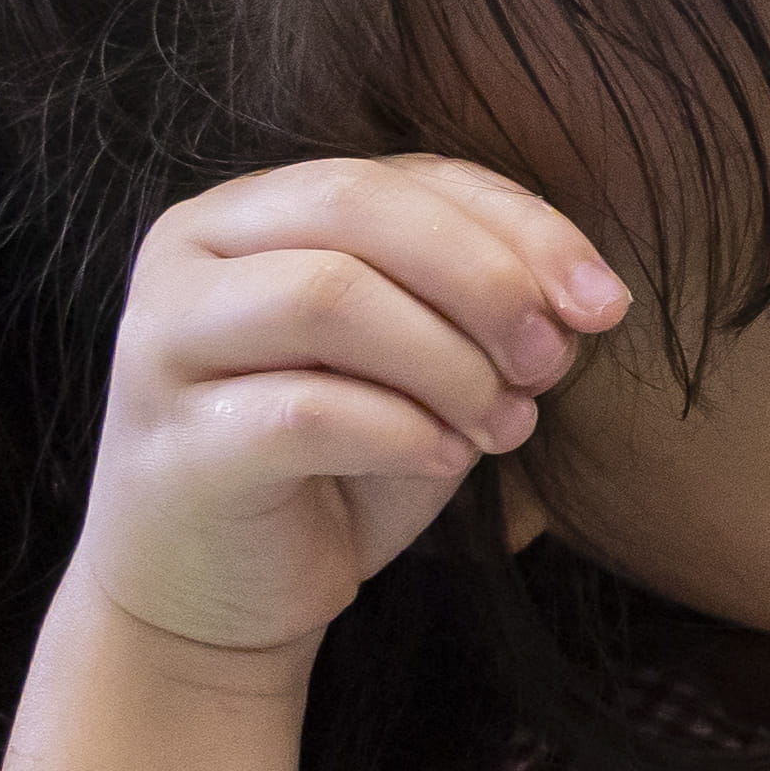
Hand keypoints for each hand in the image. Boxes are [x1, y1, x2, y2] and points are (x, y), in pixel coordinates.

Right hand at [74, 157, 626, 673]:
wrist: (223, 595)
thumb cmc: (335, 462)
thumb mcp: (426, 366)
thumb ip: (484, 310)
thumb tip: (582, 303)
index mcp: (256, 209)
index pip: (406, 176)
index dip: (522, 228)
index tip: (605, 305)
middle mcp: (191, 254)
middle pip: (356, 209)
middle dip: (483, 281)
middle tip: (550, 362)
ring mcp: (164, 344)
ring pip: (326, 296)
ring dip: (446, 363)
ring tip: (501, 425)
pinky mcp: (174, 444)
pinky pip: (303, 411)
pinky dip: (401, 433)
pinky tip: (444, 461)